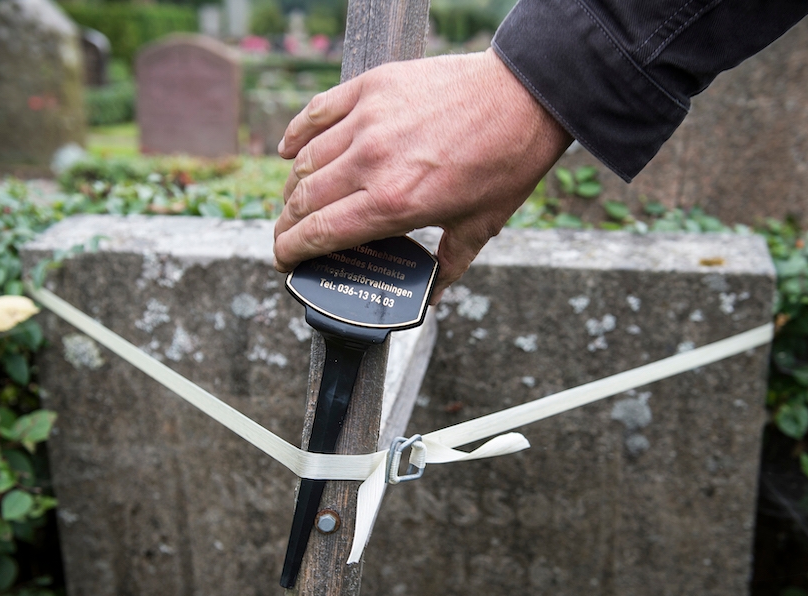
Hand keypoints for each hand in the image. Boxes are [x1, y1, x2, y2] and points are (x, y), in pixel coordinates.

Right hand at [274, 49, 571, 302]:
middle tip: (288, 237)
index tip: (283, 261)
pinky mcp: (372, 88)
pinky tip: (288, 150)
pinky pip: (317, 112)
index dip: (291, 252)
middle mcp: (371, 162)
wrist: (524, 96)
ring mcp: (367, 121)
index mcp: (394, 203)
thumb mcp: (480, 226)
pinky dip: (296, 133)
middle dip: (286, 226)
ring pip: (306, 160)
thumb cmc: (506, 161)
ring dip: (293, 186)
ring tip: (295, 201)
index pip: (319, 233)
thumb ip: (450, 265)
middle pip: (303, 200)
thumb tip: (433, 295)